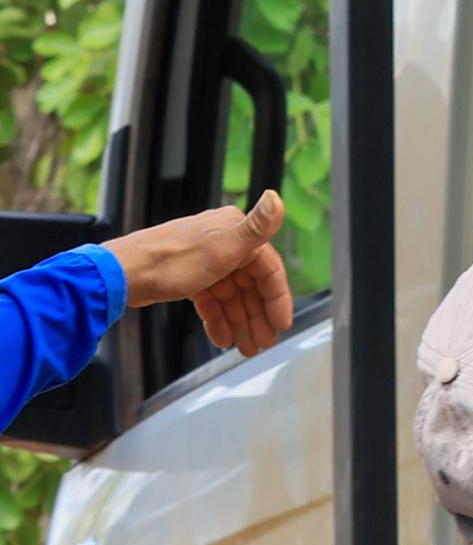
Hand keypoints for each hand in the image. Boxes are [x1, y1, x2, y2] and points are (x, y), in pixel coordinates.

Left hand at [112, 189, 294, 355]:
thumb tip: (275, 198)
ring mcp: (204, 260)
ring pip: (231, 295)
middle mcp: (223, 242)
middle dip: (257, 317)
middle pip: (250, 285)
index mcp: (235, 232)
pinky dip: (218, 318)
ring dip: (240, 321)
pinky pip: (212, 299)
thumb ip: (255, 227)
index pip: (268, 269)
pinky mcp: (188, 275)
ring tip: (245, 346)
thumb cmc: (167, 262)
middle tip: (262, 342)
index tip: (280, 323)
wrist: (119, 276)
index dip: (277, 298)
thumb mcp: (221, 248)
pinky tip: (221, 336)